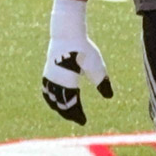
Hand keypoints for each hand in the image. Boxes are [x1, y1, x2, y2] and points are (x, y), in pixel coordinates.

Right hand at [42, 0, 113, 124]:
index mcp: (67, 84)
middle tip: (76, 119)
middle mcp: (55, 82)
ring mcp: (49, 76)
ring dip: (58, 106)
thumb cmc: (83, 50)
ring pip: (51, 97)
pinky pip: (46, 89)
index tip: (83, 121)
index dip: (77, 115)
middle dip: (68, 112)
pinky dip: (50, 97)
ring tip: (64, 110)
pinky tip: (54, 97)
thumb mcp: (97, 66)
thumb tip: (109, 97)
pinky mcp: (47, 70)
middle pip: (60, 104)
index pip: (71, 105)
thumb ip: (102, 82)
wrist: (67, 33)